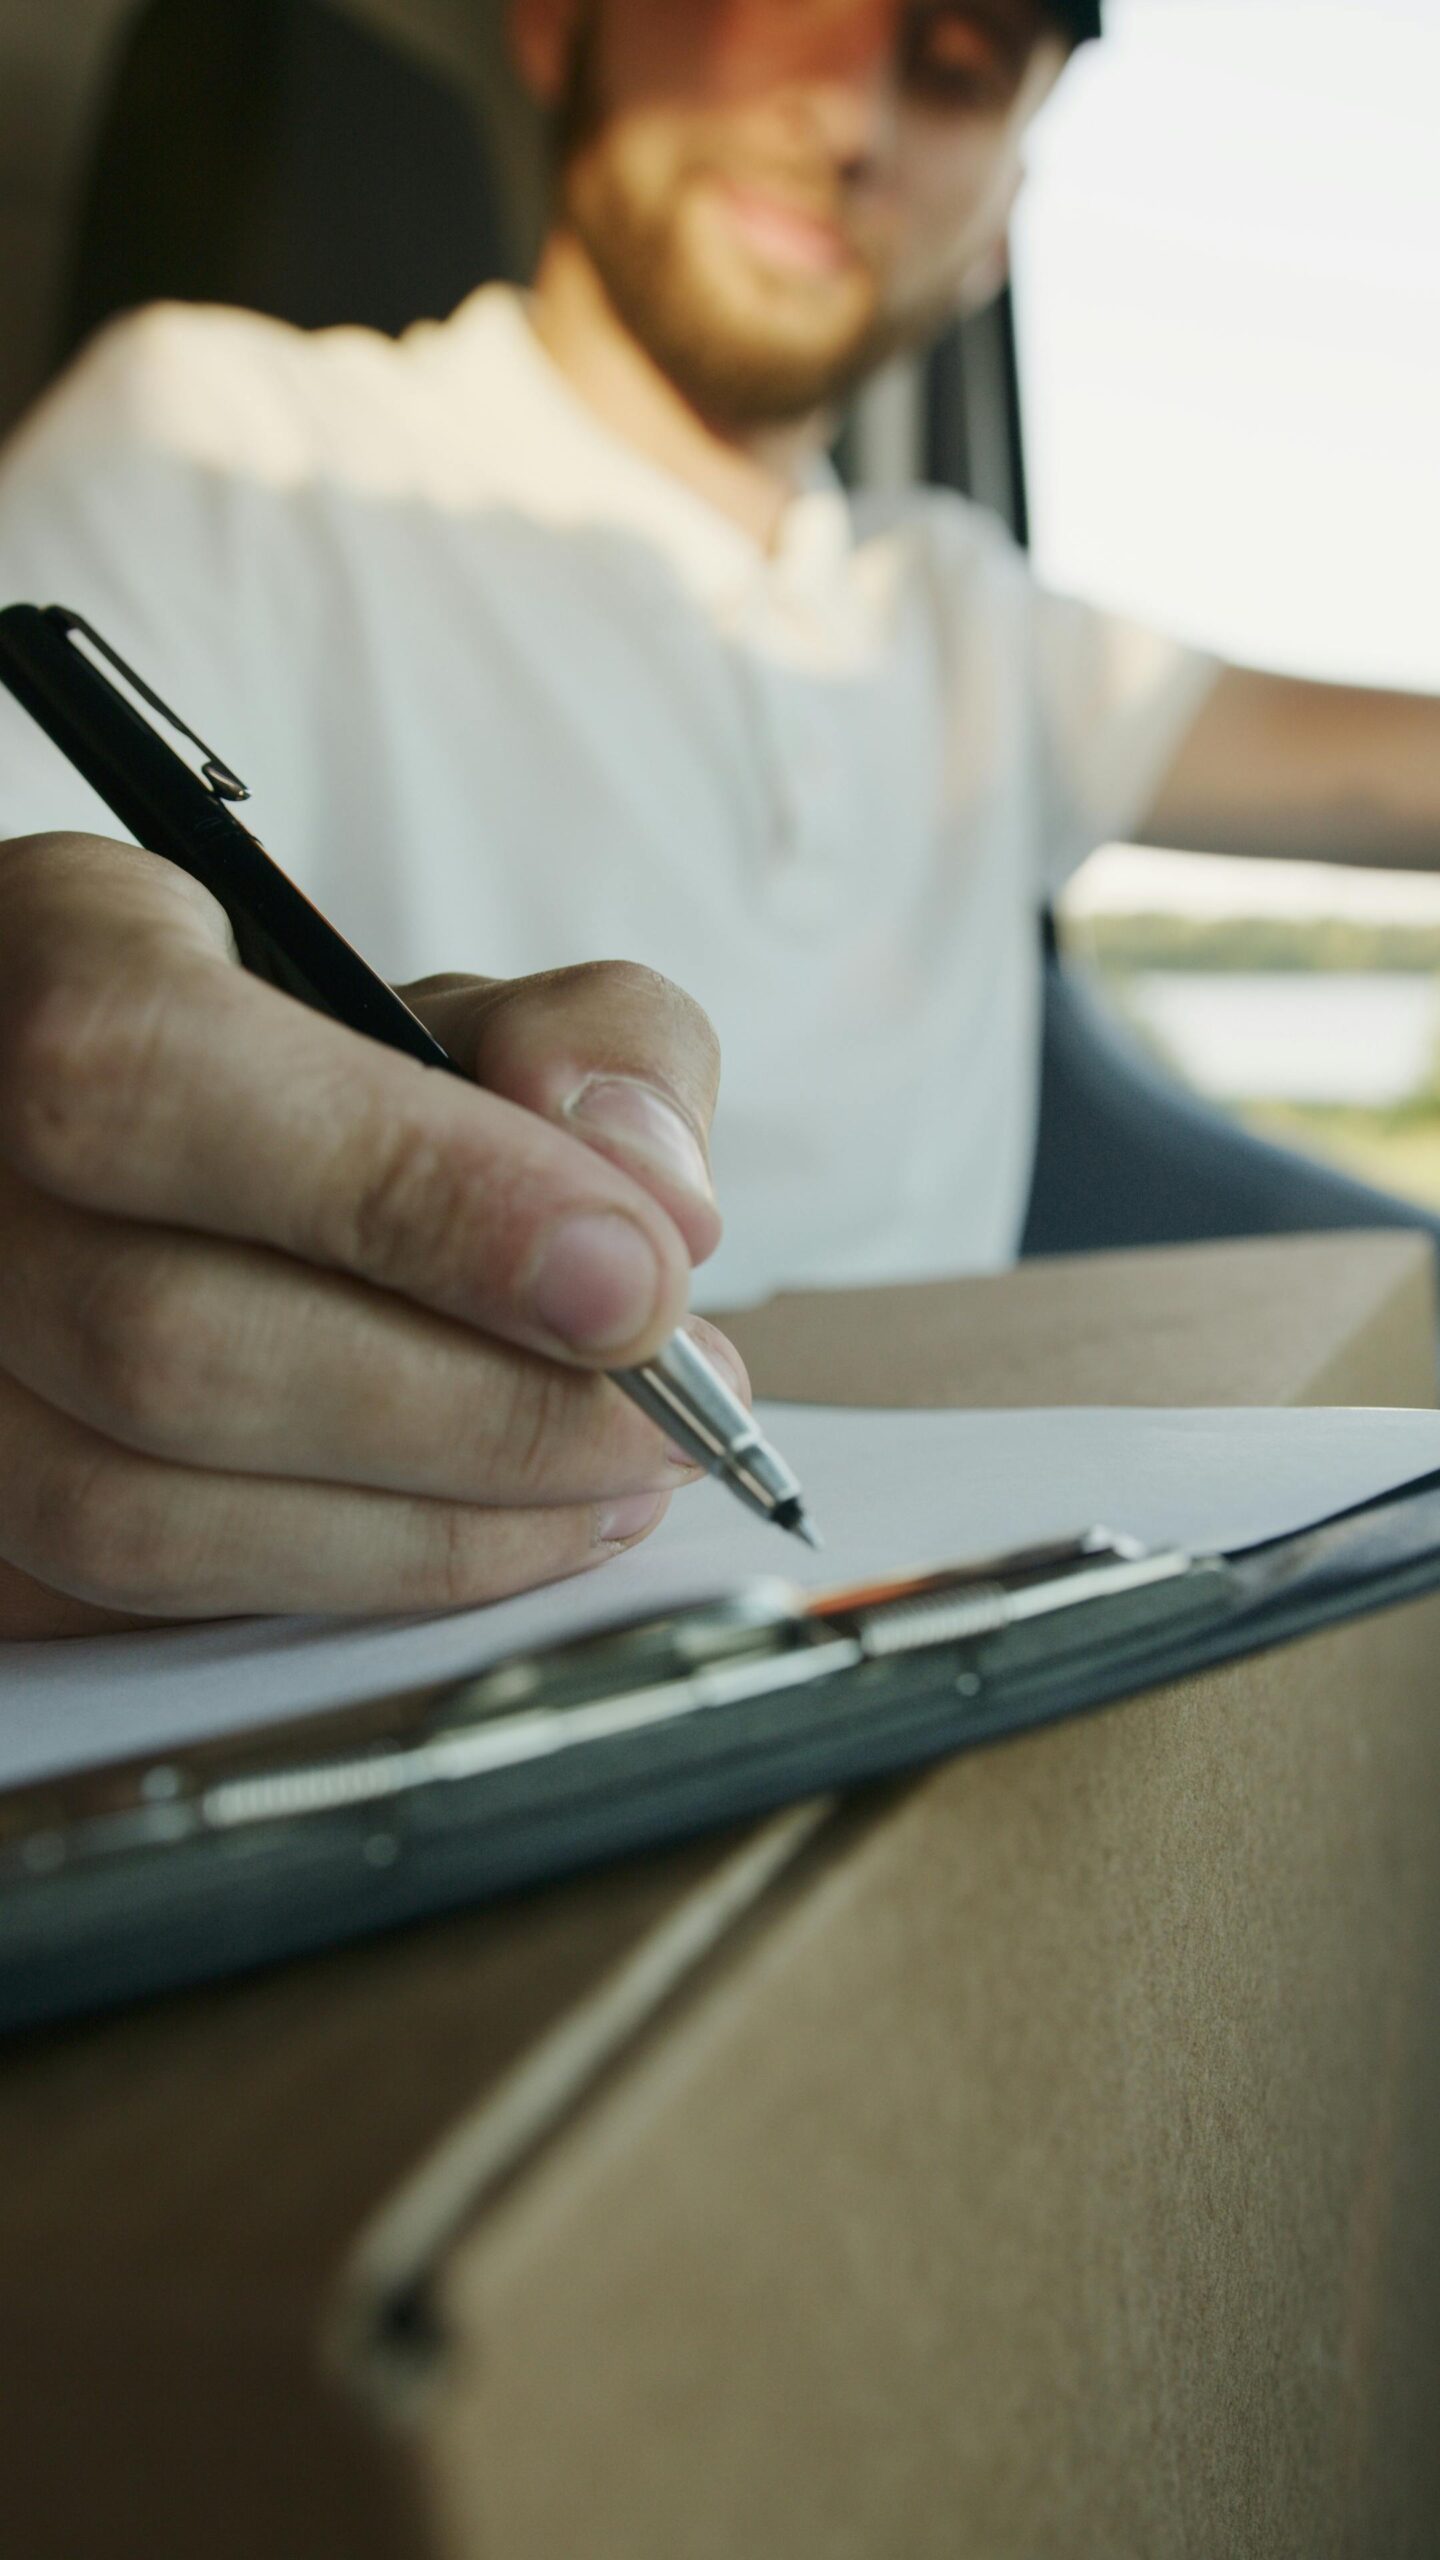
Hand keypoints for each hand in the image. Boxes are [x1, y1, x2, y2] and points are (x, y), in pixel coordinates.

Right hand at [0, 834, 744, 1636]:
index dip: (417, 1195)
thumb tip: (655, 1200)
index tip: (637, 1284)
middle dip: (473, 1408)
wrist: (162, 1178)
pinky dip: (346, 1587)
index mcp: (37, 961)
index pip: (160, 1074)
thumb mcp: (456, 1006)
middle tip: (664, 1416)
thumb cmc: (311, 1085)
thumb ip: (591, 1048)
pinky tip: (487, 1534)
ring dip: (425, 1529)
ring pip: (134, 1509)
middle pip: (161, 1335)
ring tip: (606, 1484)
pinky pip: (134, 1608)